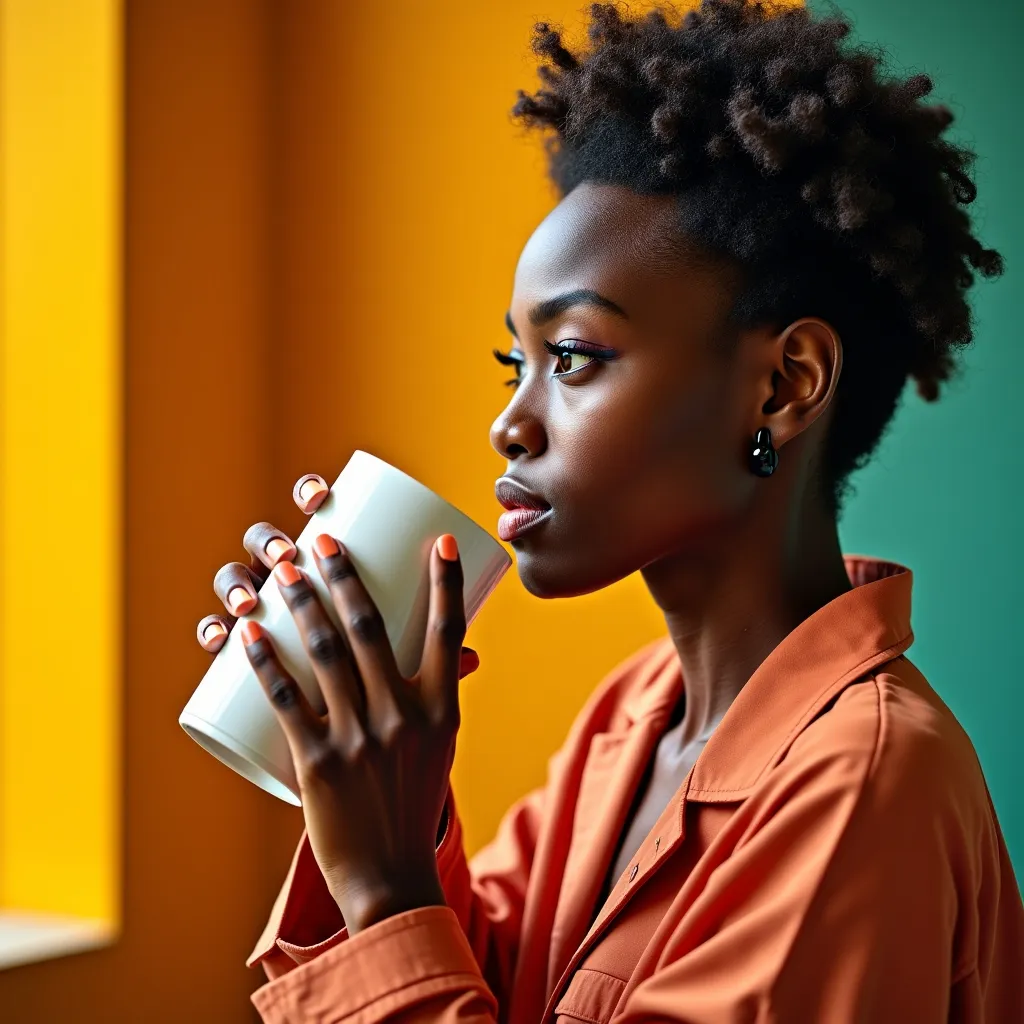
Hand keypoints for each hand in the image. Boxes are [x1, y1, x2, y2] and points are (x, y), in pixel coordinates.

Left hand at [195, 473, 478, 932]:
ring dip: (302, 602)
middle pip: (370, 629)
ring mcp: (360, 738)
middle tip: (323, 538)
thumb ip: (440, 692)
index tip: (443, 540)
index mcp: (442, 709)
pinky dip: (265, 662)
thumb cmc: (415, 799)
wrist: (390, 873)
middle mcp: (404, 717)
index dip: (447, 582)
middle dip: (344, 575)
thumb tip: (464, 651)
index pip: (449, 632)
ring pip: (325, 654)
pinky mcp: (318, 762)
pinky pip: (287, 700)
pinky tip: (248, 633)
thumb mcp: (440, 744)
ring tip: (284, 568)